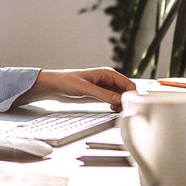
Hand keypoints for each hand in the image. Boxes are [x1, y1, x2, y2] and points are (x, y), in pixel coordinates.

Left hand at [17, 68, 135, 111]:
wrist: (54, 86)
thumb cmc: (66, 81)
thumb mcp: (85, 88)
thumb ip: (103, 94)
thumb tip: (119, 99)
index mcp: (107, 73)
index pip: (127, 84)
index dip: (132, 94)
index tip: (131, 105)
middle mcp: (108, 80)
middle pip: (127, 91)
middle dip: (128, 100)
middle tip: (126, 111)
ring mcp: (105, 88)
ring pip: (121, 97)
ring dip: (123, 104)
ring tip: (120, 112)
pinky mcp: (100, 96)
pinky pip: (114, 101)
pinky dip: (116, 106)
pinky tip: (113, 110)